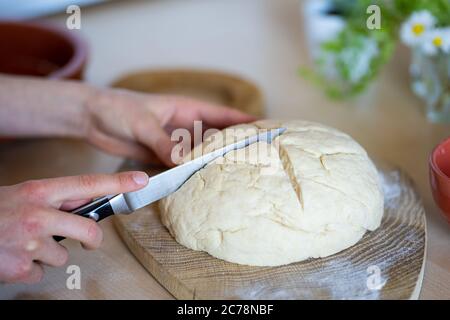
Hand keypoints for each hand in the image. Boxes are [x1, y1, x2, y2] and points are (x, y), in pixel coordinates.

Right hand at [0, 171, 147, 283]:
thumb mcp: (25, 194)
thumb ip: (57, 198)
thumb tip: (90, 200)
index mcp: (39, 192)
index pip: (87, 184)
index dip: (117, 183)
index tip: (141, 181)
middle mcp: (37, 215)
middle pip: (89, 231)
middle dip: (92, 239)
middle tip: (88, 241)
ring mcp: (29, 243)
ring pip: (62, 256)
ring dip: (47, 254)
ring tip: (25, 242)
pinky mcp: (20, 268)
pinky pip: (40, 273)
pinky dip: (30, 268)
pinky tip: (15, 256)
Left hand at [85, 89, 256, 165]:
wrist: (92, 118)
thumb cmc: (118, 108)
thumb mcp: (142, 123)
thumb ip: (164, 142)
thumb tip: (184, 163)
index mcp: (187, 109)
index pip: (223, 116)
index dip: (245, 122)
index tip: (266, 130)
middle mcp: (185, 127)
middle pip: (216, 137)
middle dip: (234, 147)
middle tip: (256, 160)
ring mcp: (175, 143)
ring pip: (200, 155)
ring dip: (213, 164)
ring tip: (234, 177)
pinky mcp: (162, 157)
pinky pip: (182, 166)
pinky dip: (192, 174)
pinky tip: (203, 184)